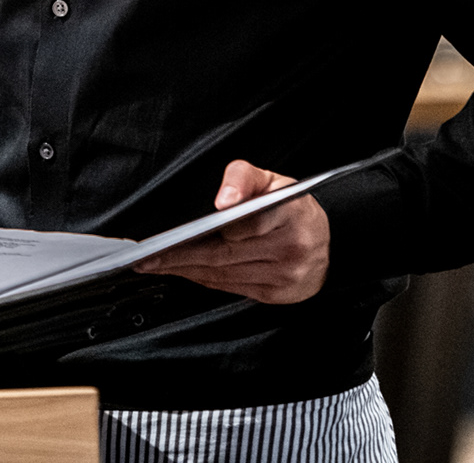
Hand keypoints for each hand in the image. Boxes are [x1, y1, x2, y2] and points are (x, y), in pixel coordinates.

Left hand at [131, 160, 328, 304]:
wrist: (325, 243)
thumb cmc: (290, 207)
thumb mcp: (270, 179)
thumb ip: (242, 177)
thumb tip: (224, 200)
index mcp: (291, 214)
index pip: (243, 223)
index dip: (206, 231)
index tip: (171, 237)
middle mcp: (292, 248)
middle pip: (224, 255)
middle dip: (180, 257)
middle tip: (148, 257)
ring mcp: (286, 276)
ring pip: (223, 275)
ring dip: (186, 271)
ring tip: (158, 264)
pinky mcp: (277, 294)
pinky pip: (231, 287)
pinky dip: (204, 280)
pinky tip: (184, 272)